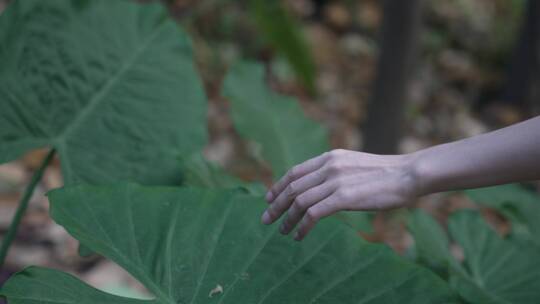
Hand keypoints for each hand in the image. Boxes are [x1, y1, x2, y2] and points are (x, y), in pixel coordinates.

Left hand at [262, 149, 418, 240]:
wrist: (408, 174)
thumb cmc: (385, 174)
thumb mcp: (354, 165)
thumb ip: (336, 172)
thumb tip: (321, 187)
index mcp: (330, 157)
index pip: (295, 171)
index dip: (278, 185)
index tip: (268, 198)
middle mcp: (329, 166)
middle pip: (292, 187)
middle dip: (275, 204)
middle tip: (266, 219)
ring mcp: (335, 181)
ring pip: (299, 201)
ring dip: (286, 219)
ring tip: (282, 231)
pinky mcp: (343, 197)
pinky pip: (313, 214)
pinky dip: (302, 226)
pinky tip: (299, 236)